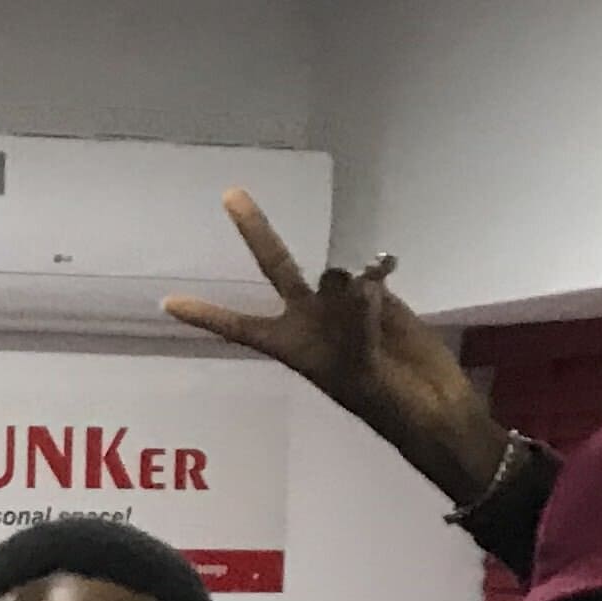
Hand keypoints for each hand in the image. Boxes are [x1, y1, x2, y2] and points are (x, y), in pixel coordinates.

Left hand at [162, 188, 504, 501]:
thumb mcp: (362, 374)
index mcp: (292, 347)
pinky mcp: (379, 295)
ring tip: (370, 304)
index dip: (205, 315)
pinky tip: (388, 268)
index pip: (239, 327)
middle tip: (230, 193)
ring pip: (333, 272)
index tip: (166, 303)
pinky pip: (372, 271)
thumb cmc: (390, 405)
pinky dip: (378, 268)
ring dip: (347, 283)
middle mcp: (310, 319)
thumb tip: (354, 282)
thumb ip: (353, 325)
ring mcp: (344, 304)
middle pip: (276, 266)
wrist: (435, 406)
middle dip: (256, 231)